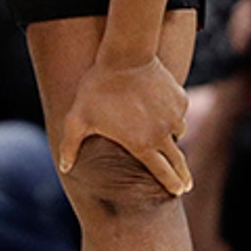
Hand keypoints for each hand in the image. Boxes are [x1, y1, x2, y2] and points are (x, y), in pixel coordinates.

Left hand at [57, 57, 190, 194]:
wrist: (125, 56)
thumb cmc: (97, 89)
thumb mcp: (77, 119)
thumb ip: (70, 146)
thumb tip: (64, 168)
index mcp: (141, 145)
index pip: (162, 173)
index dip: (171, 185)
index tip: (178, 193)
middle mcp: (163, 134)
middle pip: (178, 161)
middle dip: (183, 176)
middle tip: (186, 186)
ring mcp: (174, 116)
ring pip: (178, 134)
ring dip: (172, 139)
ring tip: (164, 140)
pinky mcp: (180, 98)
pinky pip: (178, 113)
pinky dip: (172, 115)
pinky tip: (159, 109)